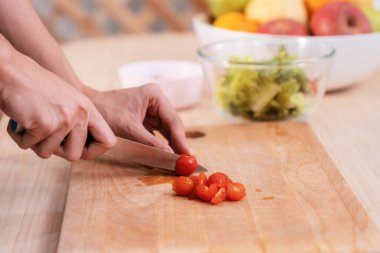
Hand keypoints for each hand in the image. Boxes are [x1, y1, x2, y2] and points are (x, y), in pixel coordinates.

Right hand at [0, 49, 115, 160]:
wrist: (10, 70)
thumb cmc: (33, 87)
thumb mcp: (66, 101)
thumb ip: (76, 122)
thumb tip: (80, 152)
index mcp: (88, 108)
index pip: (108, 141)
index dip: (93, 152)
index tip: (78, 150)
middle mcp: (81, 113)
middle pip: (74, 155)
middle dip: (54, 150)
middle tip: (42, 133)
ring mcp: (65, 119)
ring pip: (47, 153)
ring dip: (33, 141)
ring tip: (29, 120)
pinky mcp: (46, 124)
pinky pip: (28, 146)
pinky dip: (18, 136)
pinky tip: (18, 118)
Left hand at [85, 83, 191, 153]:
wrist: (87, 109)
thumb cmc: (105, 113)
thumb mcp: (129, 129)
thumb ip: (151, 143)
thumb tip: (171, 156)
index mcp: (154, 95)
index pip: (173, 120)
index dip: (181, 139)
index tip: (188, 155)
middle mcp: (156, 101)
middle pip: (173, 126)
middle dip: (178, 143)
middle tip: (186, 161)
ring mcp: (152, 110)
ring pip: (167, 131)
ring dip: (172, 146)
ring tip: (179, 162)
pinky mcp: (146, 120)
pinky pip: (158, 135)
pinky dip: (161, 146)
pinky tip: (166, 157)